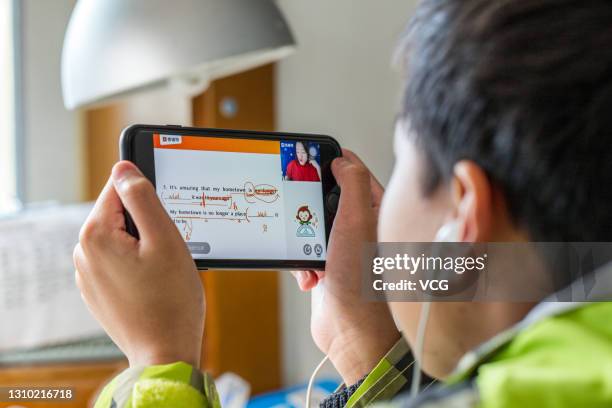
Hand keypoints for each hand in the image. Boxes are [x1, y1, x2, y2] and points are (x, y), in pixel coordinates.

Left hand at [74, 161, 203, 367]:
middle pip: (120, 213)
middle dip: (147, 223)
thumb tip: (124, 168)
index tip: (166, 216)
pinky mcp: (98, 291)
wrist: (164, 352)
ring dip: (144, 244)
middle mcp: (83, 253)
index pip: (120, 187)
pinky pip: (119, 260)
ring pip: (121, 237)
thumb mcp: (165, 239)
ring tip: (163, 270)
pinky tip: (154, 283)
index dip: (149, 196)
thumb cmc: (170, 300)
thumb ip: (143, 198)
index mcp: (95, 235)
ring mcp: (88, 275)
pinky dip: (138, 263)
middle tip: (169, 249)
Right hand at [293, 150, 398, 384]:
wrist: (351, 332)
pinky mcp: (329, 267)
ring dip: (304, 239)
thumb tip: (342, 160)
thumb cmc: (361, 280)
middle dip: (310, 207)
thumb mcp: (356, 221)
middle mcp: (362, 228)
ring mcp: (345, 249)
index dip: (335, 162)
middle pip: (329, 199)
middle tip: (298, 205)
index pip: (355, 175)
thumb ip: (352, 184)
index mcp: (375, 212)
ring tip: (311, 253)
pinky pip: (306, 252)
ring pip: (313, 226)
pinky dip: (303, 263)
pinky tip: (311, 276)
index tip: (313, 155)